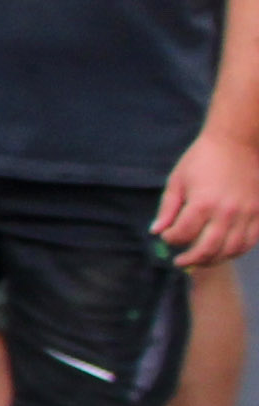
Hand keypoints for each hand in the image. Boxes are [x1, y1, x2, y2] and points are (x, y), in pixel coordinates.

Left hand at [160, 127, 258, 269]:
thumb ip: (167, 208)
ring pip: (232, 250)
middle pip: (208, 249)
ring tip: (201, 259)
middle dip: (191, 259)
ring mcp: (247, 215)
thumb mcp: (178, 180)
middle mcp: (226, 212)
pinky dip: (236, 251)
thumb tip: (156, 231)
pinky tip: (224, 251)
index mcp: (202, 203)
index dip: (171, 240)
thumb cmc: (202, 159)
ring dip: (214, 259)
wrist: (237, 142)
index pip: (183, 234)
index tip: (167, 237)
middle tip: (180, 262)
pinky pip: (250, 242)